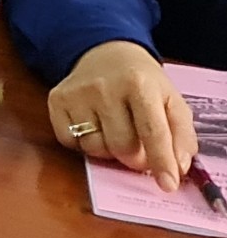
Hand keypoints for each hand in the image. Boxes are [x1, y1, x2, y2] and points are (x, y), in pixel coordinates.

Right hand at [49, 40, 196, 191]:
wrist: (105, 54)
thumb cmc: (142, 83)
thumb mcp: (171, 100)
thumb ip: (181, 135)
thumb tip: (177, 167)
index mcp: (139, 83)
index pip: (152, 131)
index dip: (161, 161)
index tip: (167, 184)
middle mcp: (104, 87)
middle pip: (122, 146)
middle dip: (135, 157)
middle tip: (139, 148)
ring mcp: (77, 93)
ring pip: (94, 148)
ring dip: (108, 150)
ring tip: (114, 131)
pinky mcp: (56, 100)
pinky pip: (70, 142)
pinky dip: (84, 144)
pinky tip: (93, 127)